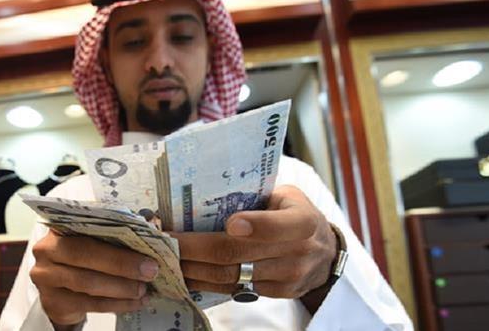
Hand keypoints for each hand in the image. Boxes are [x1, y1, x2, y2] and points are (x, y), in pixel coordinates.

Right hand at [30, 231, 158, 326]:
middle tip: (149, 270)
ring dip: (121, 287)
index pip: (86, 224)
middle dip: (121, 263)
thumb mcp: (91, 241)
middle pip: (84, 254)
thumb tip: (150, 227)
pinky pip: (90, 304)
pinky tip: (135, 302)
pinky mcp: (53, 302)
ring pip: (87, 282)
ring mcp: (46, 277)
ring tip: (143, 288)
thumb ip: (112, 233)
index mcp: (59, 226)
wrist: (59, 291)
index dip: (116, 231)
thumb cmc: (82, 259)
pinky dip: (117, 304)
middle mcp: (47, 249)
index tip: (144, 238)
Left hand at [171, 185, 336, 308]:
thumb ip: (257, 196)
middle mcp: (296, 253)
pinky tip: (184, 271)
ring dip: (191, 268)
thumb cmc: (295, 213)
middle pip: (236, 254)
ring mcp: (285, 279)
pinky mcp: (274, 295)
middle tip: (164, 239)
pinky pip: (231, 290)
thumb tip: (203, 192)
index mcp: (302, 221)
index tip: (230, 223)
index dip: (255, 225)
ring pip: (227, 277)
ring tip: (164, 255)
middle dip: (193, 248)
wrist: (325, 254)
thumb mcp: (288, 196)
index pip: (278, 226)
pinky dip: (203, 281)